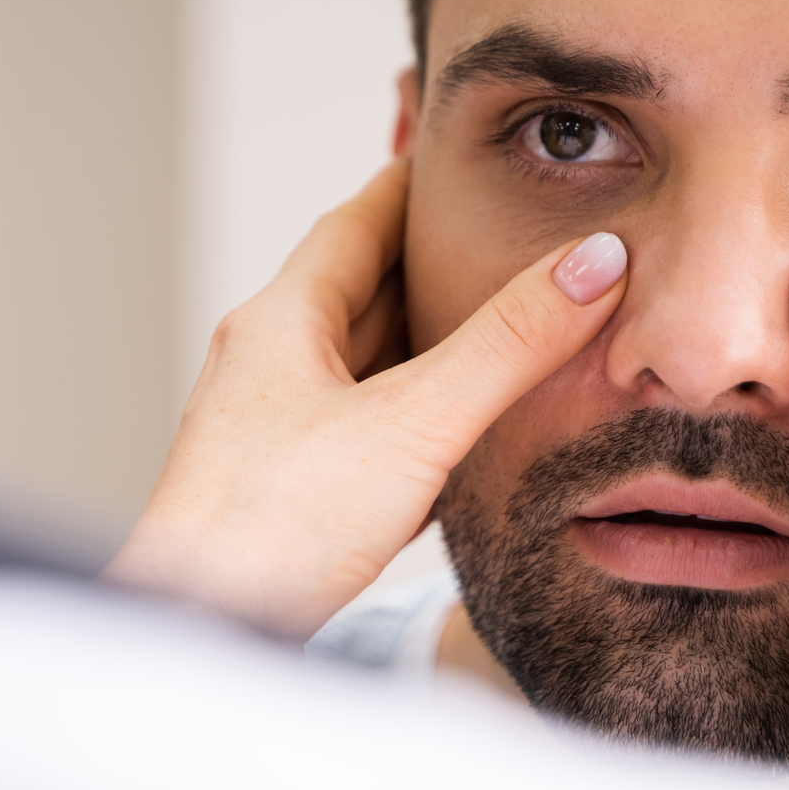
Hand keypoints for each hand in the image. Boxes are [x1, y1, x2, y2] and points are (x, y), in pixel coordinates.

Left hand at [109, 160, 628, 639]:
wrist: (195, 634)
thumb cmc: (271, 529)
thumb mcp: (412, 424)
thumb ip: (506, 346)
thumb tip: (592, 262)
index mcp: (282, 321)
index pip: (357, 221)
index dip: (412, 184)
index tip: (460, 155)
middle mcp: (268, 364)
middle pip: (362, 290)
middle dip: (435, 264)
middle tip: (506, 235)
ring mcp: (271, 431)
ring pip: (364, 365)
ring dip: (428, 344)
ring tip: (500, 325)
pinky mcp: (285, 494)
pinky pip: (362, 431)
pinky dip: (414, 416)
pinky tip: (454, 437)